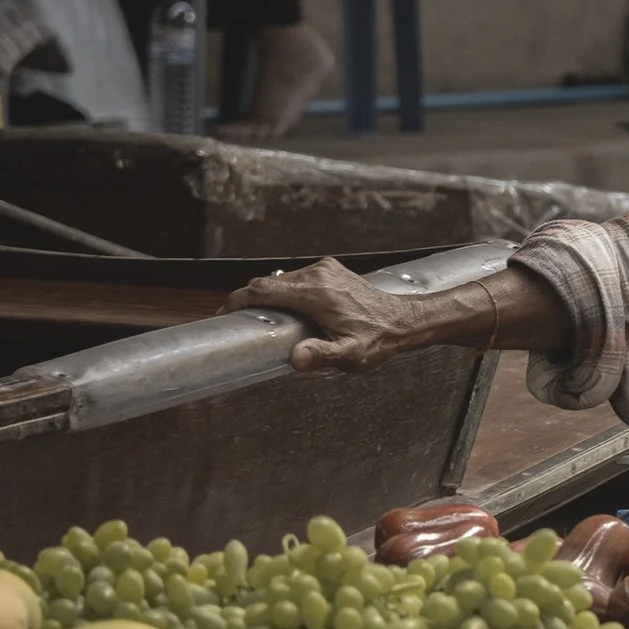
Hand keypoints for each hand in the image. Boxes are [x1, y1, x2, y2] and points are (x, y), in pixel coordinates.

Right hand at [223, 257, 472, 373]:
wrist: (404, 321)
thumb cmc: (378, 340)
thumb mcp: (350, 354)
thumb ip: (322, 356)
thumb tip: (296, 358)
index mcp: (315, 292)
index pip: (262, 290)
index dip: (238, 300)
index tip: (224, 313)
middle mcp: (317, 274)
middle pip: (269, 283)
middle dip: (250, 300)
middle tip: (239, 321)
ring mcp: (325, 269)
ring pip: (283, 280)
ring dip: (269, 297)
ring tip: (262, 319)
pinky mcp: (331, 270)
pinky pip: (298, 279)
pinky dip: (286, 292)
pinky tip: (288, 311)